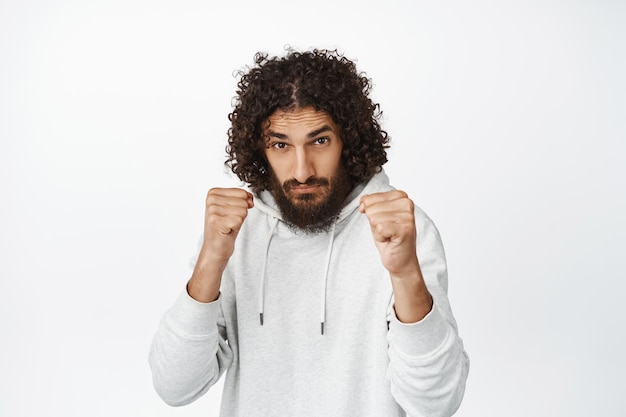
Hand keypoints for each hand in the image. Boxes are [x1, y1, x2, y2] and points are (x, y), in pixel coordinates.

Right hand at [188, 188, 252, 302]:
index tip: (231, 214)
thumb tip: (250, 200)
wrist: (215, 249)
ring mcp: (212, 210)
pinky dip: (236, 227)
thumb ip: (242, 199)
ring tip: (228, 226)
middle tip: (229, 222)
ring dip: (238, 221)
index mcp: (213, 193)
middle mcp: (211, 199)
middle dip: (240, 214)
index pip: (241, 192)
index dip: (243, 205)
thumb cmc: (224, 228)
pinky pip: (239, 219)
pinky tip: (227, 230)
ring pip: (242, 210)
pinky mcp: (216, 221)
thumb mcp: (233, 209)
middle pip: (243, 201)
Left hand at [359, 190, 419, 276]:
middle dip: (374, 223)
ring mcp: (407, 216)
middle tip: (387, 231)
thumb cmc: (390, 238)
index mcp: (401, 197)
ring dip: (378, 230)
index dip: (371, 213)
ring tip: (389, 235)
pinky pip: (379, 228)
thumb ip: (370, 204)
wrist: (400, 260)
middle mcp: (406, 204)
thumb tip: (363, 203)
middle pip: (371, 207)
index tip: (384, 222)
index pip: (370, 198)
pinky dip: (380, 237)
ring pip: (374, 218)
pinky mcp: (404, 228)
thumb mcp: (377, 216)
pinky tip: (390, 240)